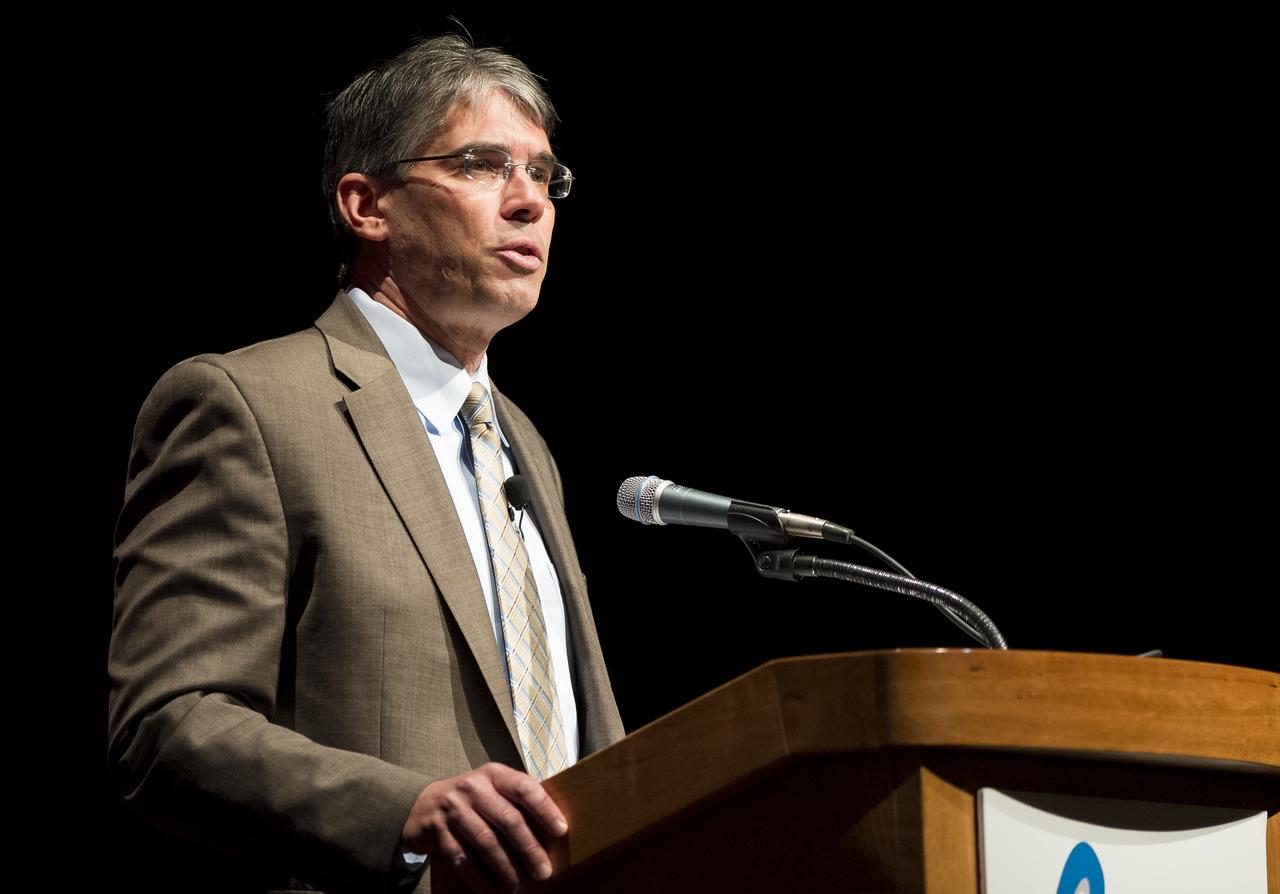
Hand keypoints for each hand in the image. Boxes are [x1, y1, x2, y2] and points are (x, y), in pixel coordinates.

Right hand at [401, 762, 567, 892]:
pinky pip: (461, 858)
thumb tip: (554, 828)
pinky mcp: (437, 830)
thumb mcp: (492, 788)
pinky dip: (477, 878)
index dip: (544, 809)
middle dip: (529, 848)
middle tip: (544, 871)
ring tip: (518, 886)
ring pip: (486, 841)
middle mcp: (473, 787)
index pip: (524, 788)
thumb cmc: (471, 799)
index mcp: (494, 774)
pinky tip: (490, 891)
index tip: (561, 830)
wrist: (423, 803)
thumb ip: (516, 800)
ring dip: (505, 867)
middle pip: (508, 819)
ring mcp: (453, 808)